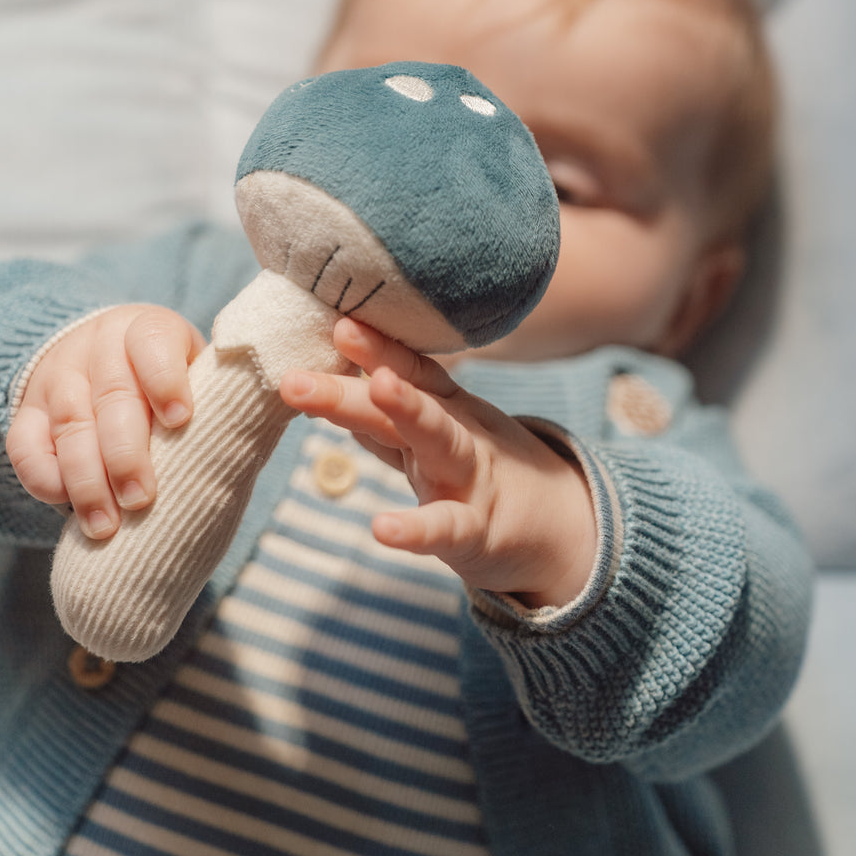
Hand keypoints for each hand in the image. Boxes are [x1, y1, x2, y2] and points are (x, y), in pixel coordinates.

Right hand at [6, 305, 204, 540]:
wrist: (98, 356)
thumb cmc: (166, 377)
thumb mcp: (195, 369)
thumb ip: (222, 392)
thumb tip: (283, 410)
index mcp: (147, 330)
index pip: (152, 343)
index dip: (165, 380)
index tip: (182, 419)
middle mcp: (98, 347)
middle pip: (110, 396)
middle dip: (126, 454)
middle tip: (142, 498)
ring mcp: (58, 378)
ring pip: (69, 426)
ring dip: (87, 481)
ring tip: (106, 526)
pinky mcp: (27, 411)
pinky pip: (25, 446)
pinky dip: (44, 479)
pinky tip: (65, 506)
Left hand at [280, 318, 596, 607]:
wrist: (559, 532)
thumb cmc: (480, 480)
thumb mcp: (437, 441)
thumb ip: (386, 420)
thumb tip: (327, 387)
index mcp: (444, 411)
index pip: (408, 370)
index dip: (375, 347)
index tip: (337, 323)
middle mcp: (456, 434)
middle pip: (406, 399)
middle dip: (351, 386)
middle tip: (296, 378)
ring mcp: (469, 478)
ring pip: (437, 439)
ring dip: (408, 409)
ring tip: (377, 385)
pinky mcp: (477, 532)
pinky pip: (446, 528)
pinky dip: (416, 530)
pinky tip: (382, 529)